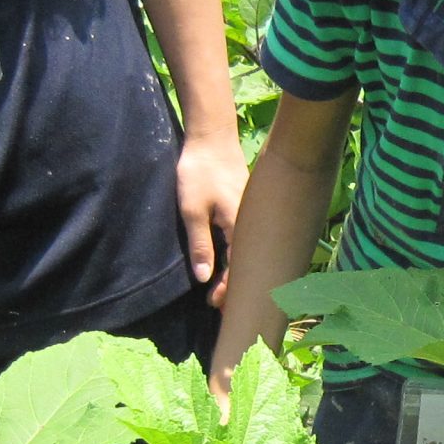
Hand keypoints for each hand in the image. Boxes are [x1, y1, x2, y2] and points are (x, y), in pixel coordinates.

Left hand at [176, 128, 248, 299]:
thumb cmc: (200, 172)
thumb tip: (204, 278)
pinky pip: (247, 237)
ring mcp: (251, 214)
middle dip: (236, 285)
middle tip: (222, 305)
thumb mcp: (192, 211)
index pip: (238, 268)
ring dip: (238, 270)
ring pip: (248, 250)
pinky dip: (239, 253)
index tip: (214, 304)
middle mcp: (251, 224)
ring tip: (227, 288)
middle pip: (248, 263)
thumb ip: (200, 245)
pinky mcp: (247, 206)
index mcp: (240, 228)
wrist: (211, 137)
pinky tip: (232, 259)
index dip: (227, 289)